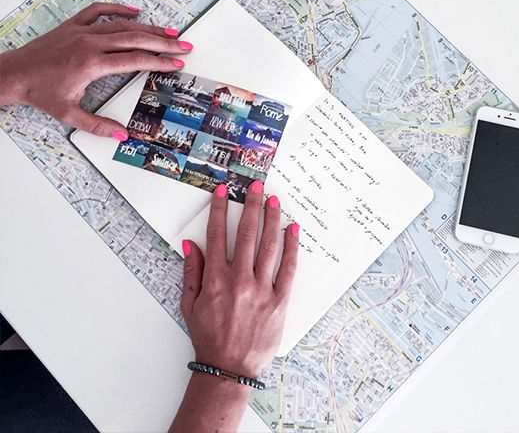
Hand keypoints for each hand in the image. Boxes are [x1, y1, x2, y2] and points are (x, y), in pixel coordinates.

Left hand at [0, 2, 191, 137]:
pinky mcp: (73, 25)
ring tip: (169, 32)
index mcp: (91, 64)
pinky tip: (134, 11)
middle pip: (135, 39)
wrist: (13, 74)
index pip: (134, 60)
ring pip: (122, 25)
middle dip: (162, 43)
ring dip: (148, 28)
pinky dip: (118, 9)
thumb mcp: (68, 114)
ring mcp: (82, 31)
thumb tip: (122, 135)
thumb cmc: (39, 92)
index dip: (158, 62)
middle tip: (183, 46)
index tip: (176, 64)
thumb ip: (98, 125)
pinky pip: (99, 11)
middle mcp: (89, 43)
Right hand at [170, 181, 299, 432]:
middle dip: (251, 205)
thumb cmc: (208, 336)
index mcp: (216, 279)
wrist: (229, 368)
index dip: (220, 210)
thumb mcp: (190, 304)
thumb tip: (191, 243)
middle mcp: (239, 280)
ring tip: (274, 200)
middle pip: (247, 233)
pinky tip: (293, 230)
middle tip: (256, 186)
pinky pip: (288, 268)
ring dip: (272, 219)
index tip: (224, 191)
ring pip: (269, 245)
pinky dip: (291, 247)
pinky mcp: (280, 300)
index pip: (218, 235)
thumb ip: (192, 271)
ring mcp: (262, 289)